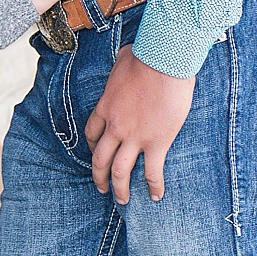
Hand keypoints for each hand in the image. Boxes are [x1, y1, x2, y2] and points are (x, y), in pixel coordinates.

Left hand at [85, 51, 195, 202]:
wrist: (164, 62)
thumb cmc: (146, 56)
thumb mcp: (125, 58)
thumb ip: (123, 63)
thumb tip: (128, 55)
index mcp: (106, 107)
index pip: (92, 133)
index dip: (93, 147)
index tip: (97, 153)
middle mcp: (115, 127)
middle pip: (100, 159)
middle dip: (99, 176)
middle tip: (102, 188)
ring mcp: (134, 137)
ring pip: (120, 171)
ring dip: (119, 189)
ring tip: (122, 200)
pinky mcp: (156, 142)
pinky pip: (151, 171)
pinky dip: (153, 187)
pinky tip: (155, 196)